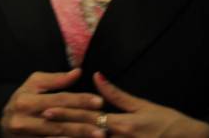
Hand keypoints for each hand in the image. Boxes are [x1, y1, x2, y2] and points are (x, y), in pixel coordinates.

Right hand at [1, 68, 103, 136]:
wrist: (0, 122)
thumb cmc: (21, 98)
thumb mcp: (34, 83)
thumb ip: (56, 79)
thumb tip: (78, 71)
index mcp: (27, 100)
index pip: (59, 100)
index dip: (80, 100)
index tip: (99, 101)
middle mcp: (25, 120)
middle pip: (60, 122)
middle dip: (84, 122)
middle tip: (104, 123)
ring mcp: (27, 137)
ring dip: (79, 137)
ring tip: (99, 135)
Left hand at [45, 73, 208, 137]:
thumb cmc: (167, 122)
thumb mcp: (142, 105)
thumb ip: (116, 94)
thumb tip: (96, 77)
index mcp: (123, 124)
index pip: (88, 117)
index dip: (66, 113)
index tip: (47, 109)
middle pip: (86, 134)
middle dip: (62, 128)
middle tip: (41, 122)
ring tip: (50, 136)